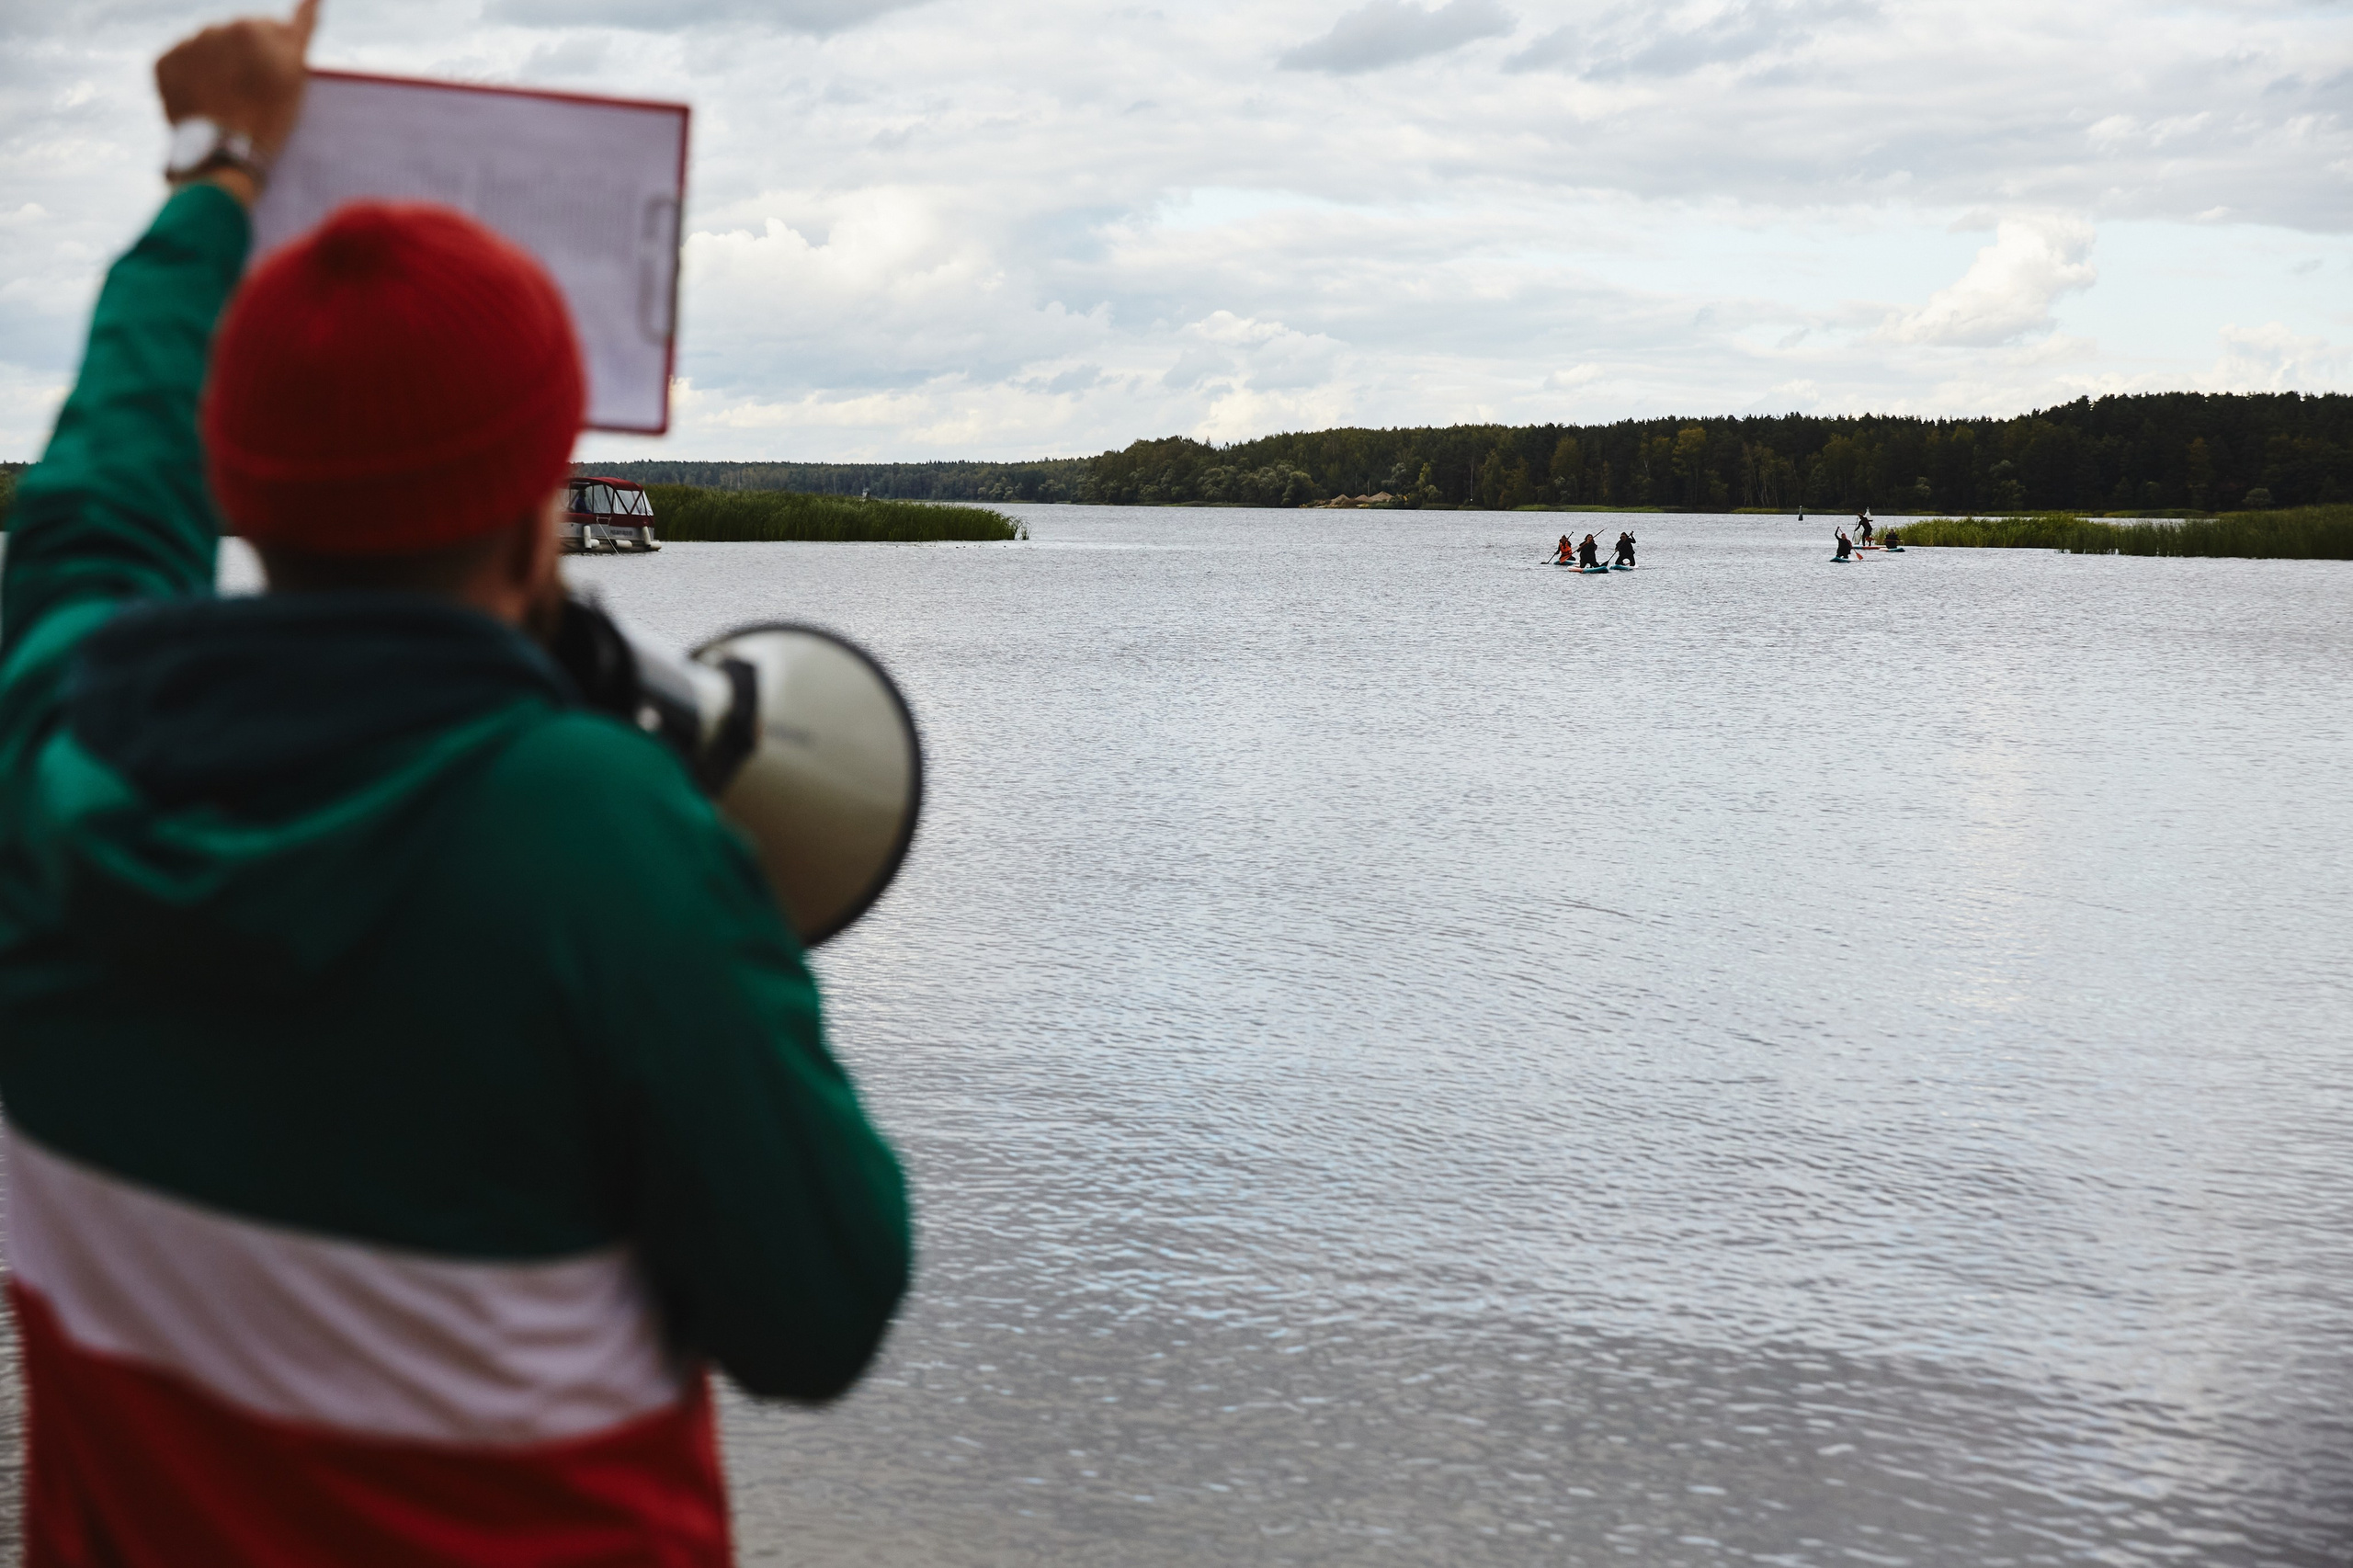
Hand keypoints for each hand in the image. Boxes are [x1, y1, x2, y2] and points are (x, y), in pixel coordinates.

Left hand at [155, 0, 318, 199]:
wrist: (222, 152)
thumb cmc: (268, 115)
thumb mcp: (295, 72)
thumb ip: (303, 25)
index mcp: (248, 28)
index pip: (269, 28)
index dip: (276, 54)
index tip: (273, 78)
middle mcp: (212, 28)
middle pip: (235, 36)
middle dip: (243, 58)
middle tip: (250, 95)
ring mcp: (185, 45)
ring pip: (207, 48)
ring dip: (216, 65)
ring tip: (225, 100)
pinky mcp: (162, 62)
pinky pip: (180, 61)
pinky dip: (191, 77)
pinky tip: (203, 99)